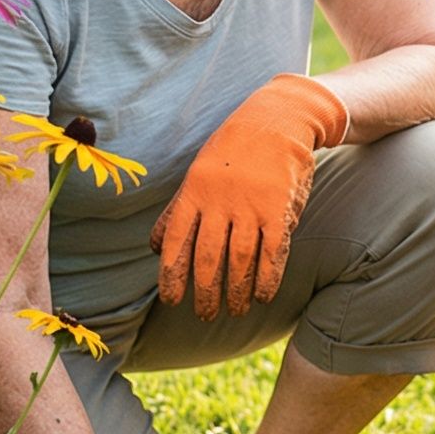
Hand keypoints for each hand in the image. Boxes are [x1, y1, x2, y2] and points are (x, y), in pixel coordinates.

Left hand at [151, 73, 346, 315]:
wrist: (277, 119)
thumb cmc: (233, 149)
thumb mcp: (197, 173)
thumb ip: (176, 211)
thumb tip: (154, 246)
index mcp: (194, 193)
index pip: (176, 242)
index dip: (172, 274)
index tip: (172, 300)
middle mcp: (220, 202)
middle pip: (208, 258)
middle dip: (205, 292)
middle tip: (204, 314)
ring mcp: (251, 207)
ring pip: (240, 260)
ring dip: (237, 291)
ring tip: (236, 311)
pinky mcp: (280, 210)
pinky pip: (273, 252)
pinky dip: (267, 278)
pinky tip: (263, 296)